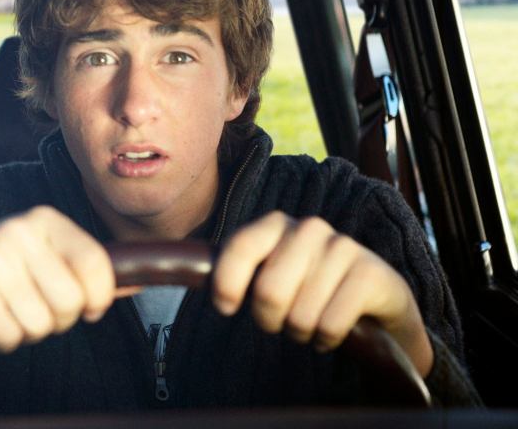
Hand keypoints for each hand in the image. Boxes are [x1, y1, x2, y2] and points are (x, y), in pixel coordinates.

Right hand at [0, 205, 114, 404]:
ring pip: (41, 324)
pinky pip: (10, 336)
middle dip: (57, 319)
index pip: (96, 266)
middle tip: (34, 308)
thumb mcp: (41, 255)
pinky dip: (3, 339)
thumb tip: (139, 282)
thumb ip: (86, 268)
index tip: (87, 307)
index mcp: (44, 220)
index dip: (98, 298)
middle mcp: (18, 232)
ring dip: (27, 331)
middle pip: (70, 302)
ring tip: (8, 311)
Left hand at [211, 211, 433, 375]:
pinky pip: (330, 325)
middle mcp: (309, 228)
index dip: (226, 283)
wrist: (377, 298)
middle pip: (268, 292)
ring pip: (300, 315)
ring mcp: (343, 246)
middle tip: (280, 322)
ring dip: (300, 333)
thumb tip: (186, 270)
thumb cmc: (309, 287)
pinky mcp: (371, 273)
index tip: (226, 309)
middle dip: (269, 320)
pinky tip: (331, 332)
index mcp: (276, 224)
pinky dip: (326, 340)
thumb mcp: (270, 274)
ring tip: (310, 325)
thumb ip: (235, 271)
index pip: (241, 247)